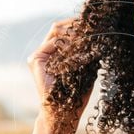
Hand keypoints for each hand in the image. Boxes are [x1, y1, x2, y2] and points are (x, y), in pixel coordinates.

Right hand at [26, 17, 94, 131]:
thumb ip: (87, 52)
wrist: (64, 111)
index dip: (78, 25)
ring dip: (73, 31)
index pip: (66, 31)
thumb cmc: (76, 93)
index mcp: (56, 52)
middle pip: (59, 27)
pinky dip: (67, 43)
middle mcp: (46, 51)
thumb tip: (98, 34)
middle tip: (91, 23)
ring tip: (87, 35)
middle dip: (75, 24)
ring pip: (56, 31)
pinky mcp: (35, 59)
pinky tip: (78, 48)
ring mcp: (39, 54)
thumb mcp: (86, 67)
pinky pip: (53, 43)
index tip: (94, 22)